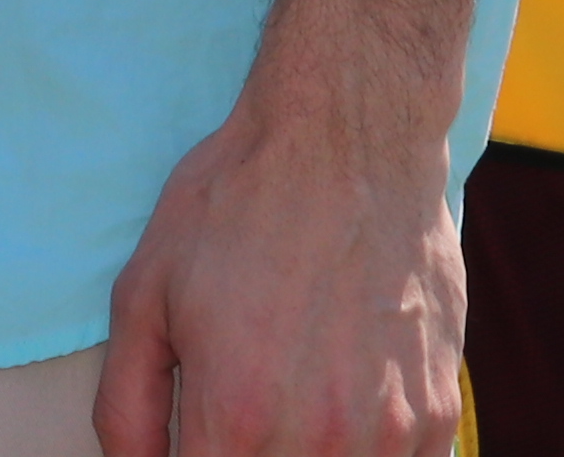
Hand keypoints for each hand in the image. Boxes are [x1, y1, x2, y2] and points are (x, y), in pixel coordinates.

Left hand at [91, 64, 470, 456]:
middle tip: (241, 404)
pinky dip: (363, 451)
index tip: (197, 435)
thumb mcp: (144, 293)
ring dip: (305, 452)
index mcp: (236, 416)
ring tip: (289, 393)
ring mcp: (386, 432)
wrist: (350, 139)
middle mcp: (317, 439)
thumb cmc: (239, 206)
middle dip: (243, 451)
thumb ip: (127, 407)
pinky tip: (341, 403)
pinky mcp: (437, 414)